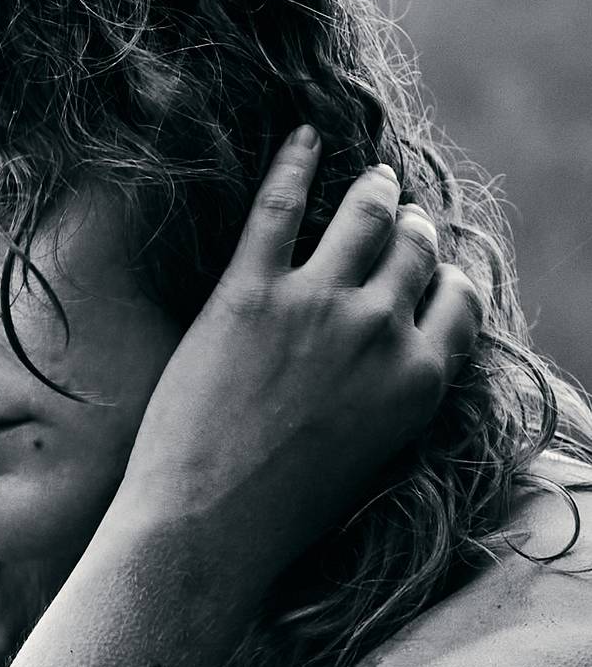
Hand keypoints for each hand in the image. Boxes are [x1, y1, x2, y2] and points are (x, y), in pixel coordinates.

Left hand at [117, 127, 480, 572]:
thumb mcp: (371, 457)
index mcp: (418, 380)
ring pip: (363, 216)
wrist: (207, 529)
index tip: (430, 269)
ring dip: (371, 191)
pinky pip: (279, 206)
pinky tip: (301, 137)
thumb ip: (392, 395)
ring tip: (368, 177)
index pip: (458, 300)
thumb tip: (390, 363)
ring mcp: (315, 305)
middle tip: (398, 214)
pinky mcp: (248, 293)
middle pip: (412, 250)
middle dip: (410, 228)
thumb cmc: (281, 514)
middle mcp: (380, 332)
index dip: (445, 277)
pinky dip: (293, 163)